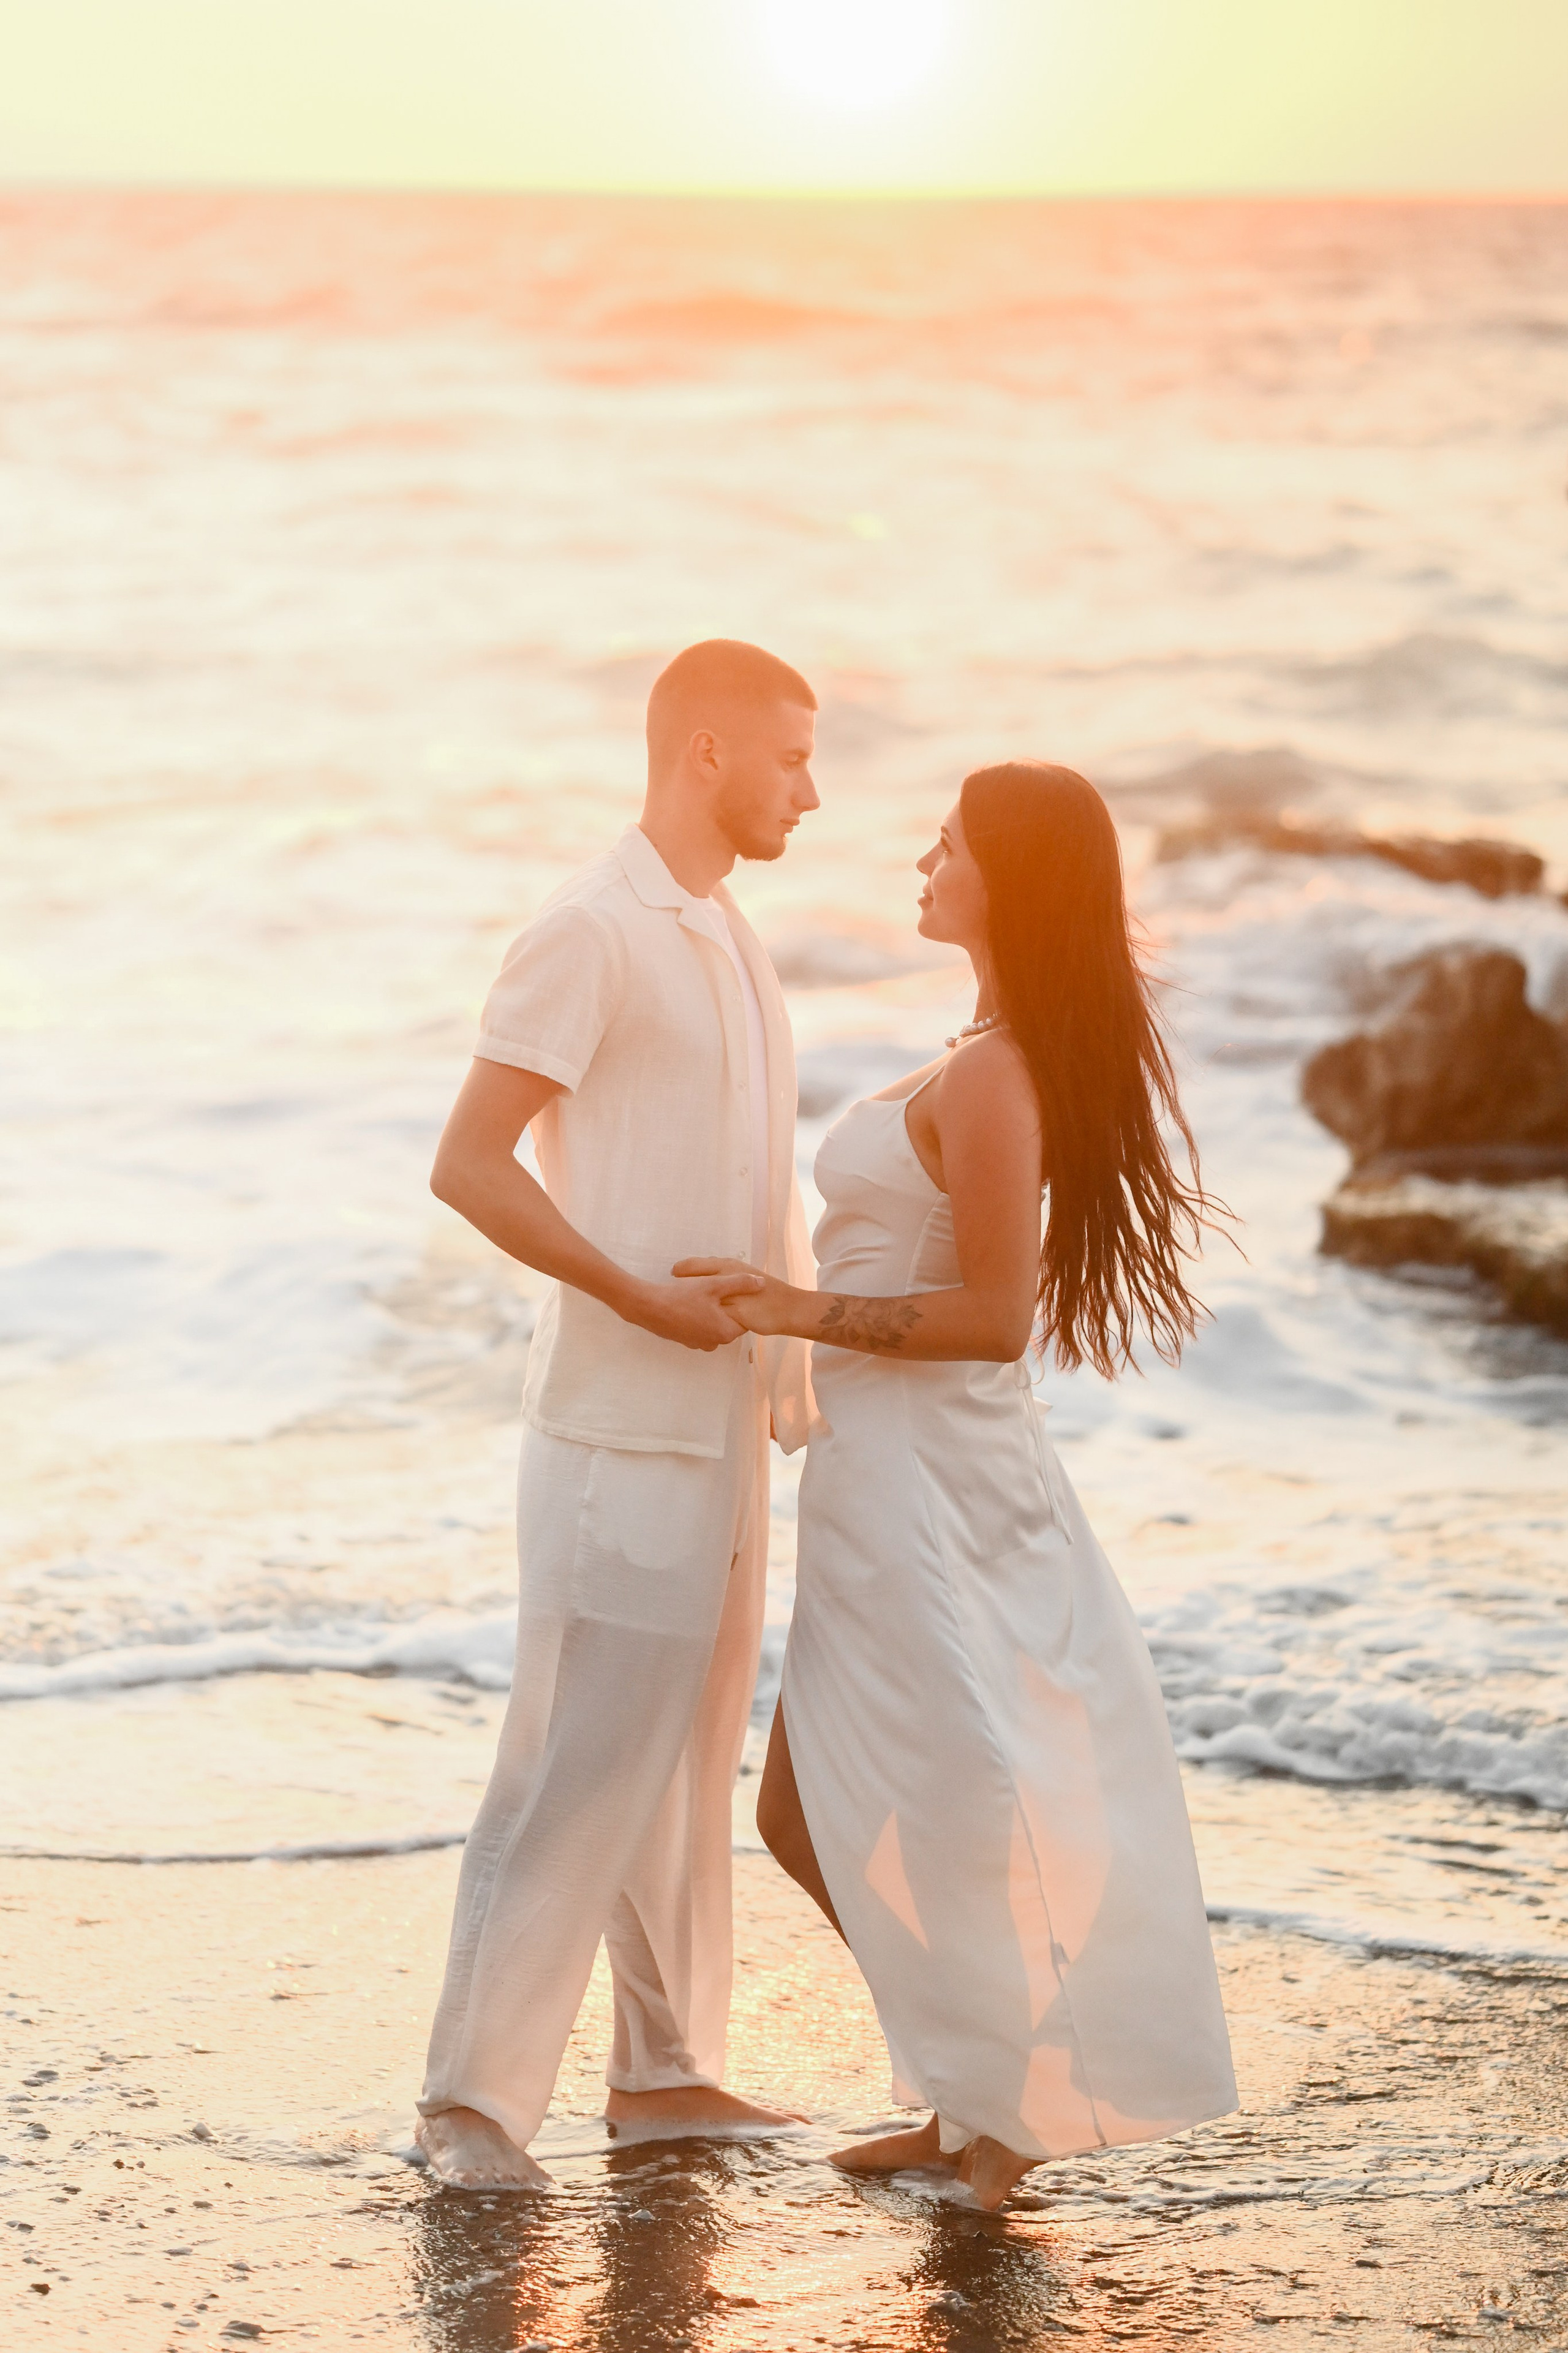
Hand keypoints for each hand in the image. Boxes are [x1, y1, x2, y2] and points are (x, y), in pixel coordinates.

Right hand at [627, 1270, 762, 1352]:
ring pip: (713, 1325)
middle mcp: (714, 1343)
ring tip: (701, 1295)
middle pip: (728, 1323)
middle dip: (725, 1308)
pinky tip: (689, 1303)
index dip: (739, 1303)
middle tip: (714, 1291)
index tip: (730, 1292)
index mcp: (725, 1332)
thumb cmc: (682, 1296)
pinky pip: (699, 1328)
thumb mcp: (714, 1285)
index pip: (743, 1319)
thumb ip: (740, 1283)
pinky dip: (698, 1317)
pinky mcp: (685, 1341)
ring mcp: (698, 1344)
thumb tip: (762, 1283)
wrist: (648, 1308)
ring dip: (710, 1312)